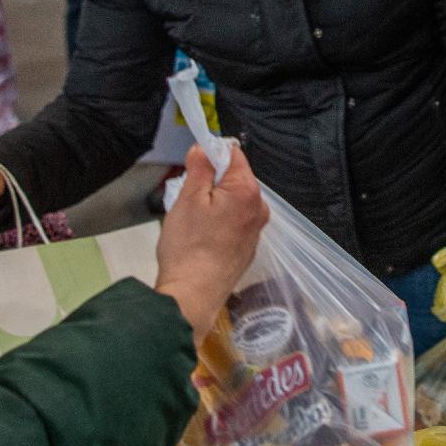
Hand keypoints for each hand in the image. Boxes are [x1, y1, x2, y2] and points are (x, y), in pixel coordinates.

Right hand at [154, 143, 268, 343]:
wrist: (193, 296)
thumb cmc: (189, 249)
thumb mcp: (188, 199)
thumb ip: (199, 168)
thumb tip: (203, 150)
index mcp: (247, 191)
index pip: (234, 155)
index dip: (211, 154)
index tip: (194, 162)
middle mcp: (258, 209)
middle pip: (234, 180)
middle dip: (211, 183)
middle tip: (187, 197)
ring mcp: (254, 231)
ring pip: (232, 203)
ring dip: (213, 204)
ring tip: (191, 222)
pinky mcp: (246, 249)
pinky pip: (233, 224)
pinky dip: (218, 224)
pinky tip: (200, 237)